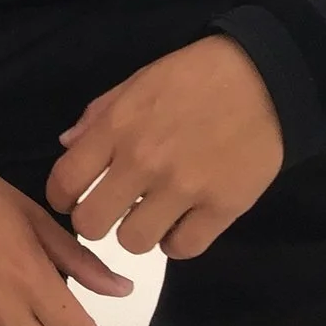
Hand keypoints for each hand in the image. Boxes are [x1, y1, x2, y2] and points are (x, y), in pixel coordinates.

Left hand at [46, 36, 282, 258]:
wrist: (264, 80)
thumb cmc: (194, 76)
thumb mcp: (136, 83)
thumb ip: (98, 117)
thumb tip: (66, 146)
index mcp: (116, 128)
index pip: (63, 183)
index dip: (61, 197)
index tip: (74, 197)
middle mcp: (143, 163)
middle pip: (90, 224)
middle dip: (95, 221)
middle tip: (112, 210)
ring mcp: (184, 189)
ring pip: (133, 243)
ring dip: (138, 232)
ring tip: (152, 213)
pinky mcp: (222, 208)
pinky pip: (182, 249)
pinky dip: (177, 241)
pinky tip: (182, 222)